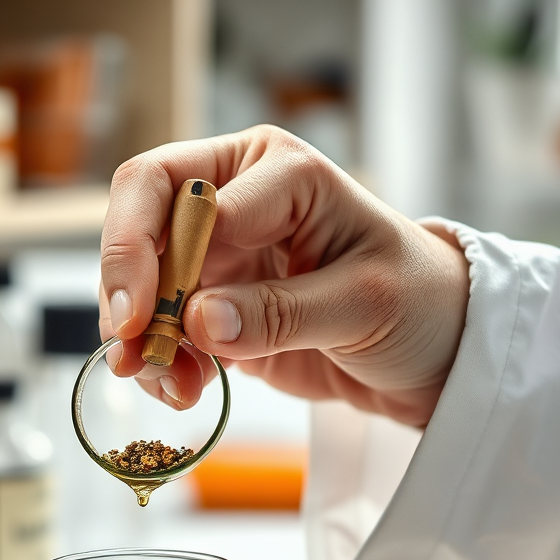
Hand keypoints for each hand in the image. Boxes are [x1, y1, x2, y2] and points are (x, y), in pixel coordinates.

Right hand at [99, 126, 469, 427]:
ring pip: (144, 284)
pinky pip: (166, 330)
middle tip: (129, 350)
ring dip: (143, 339)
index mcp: (275, 170)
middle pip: (140, 223)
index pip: (178, 189)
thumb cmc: (417, 301)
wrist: (432, 351)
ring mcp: (221, 257)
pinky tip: (184, 389)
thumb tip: (199, 322)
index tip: (149, 319)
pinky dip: (163, 364)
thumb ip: (281, 311)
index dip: (147, 250)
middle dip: (126, 289)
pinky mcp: (217, 308)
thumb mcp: (363, 303)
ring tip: (170, 386)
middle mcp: (237, 201)